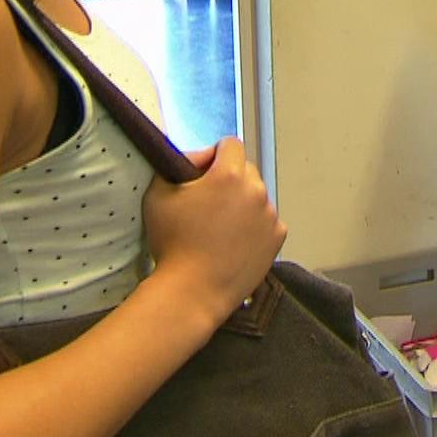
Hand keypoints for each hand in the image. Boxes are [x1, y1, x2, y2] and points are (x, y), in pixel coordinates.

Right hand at [140, 138, 285, 322]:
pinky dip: (254, 226)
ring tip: (219, 228)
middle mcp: (256, 190)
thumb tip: (198, 159)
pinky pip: (267, 221)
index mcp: (229, 175)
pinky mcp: (277, 237)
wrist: (192, 291)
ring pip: (256, 196)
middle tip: (208, 203)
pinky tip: (233, 242)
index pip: (230, 145)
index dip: (213, 155)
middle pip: (245, 171)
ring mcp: (270, 215)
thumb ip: (177, 164)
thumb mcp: (159, 193)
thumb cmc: (173, 243)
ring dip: (242, 203)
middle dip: (228, 180)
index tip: (202, 174)